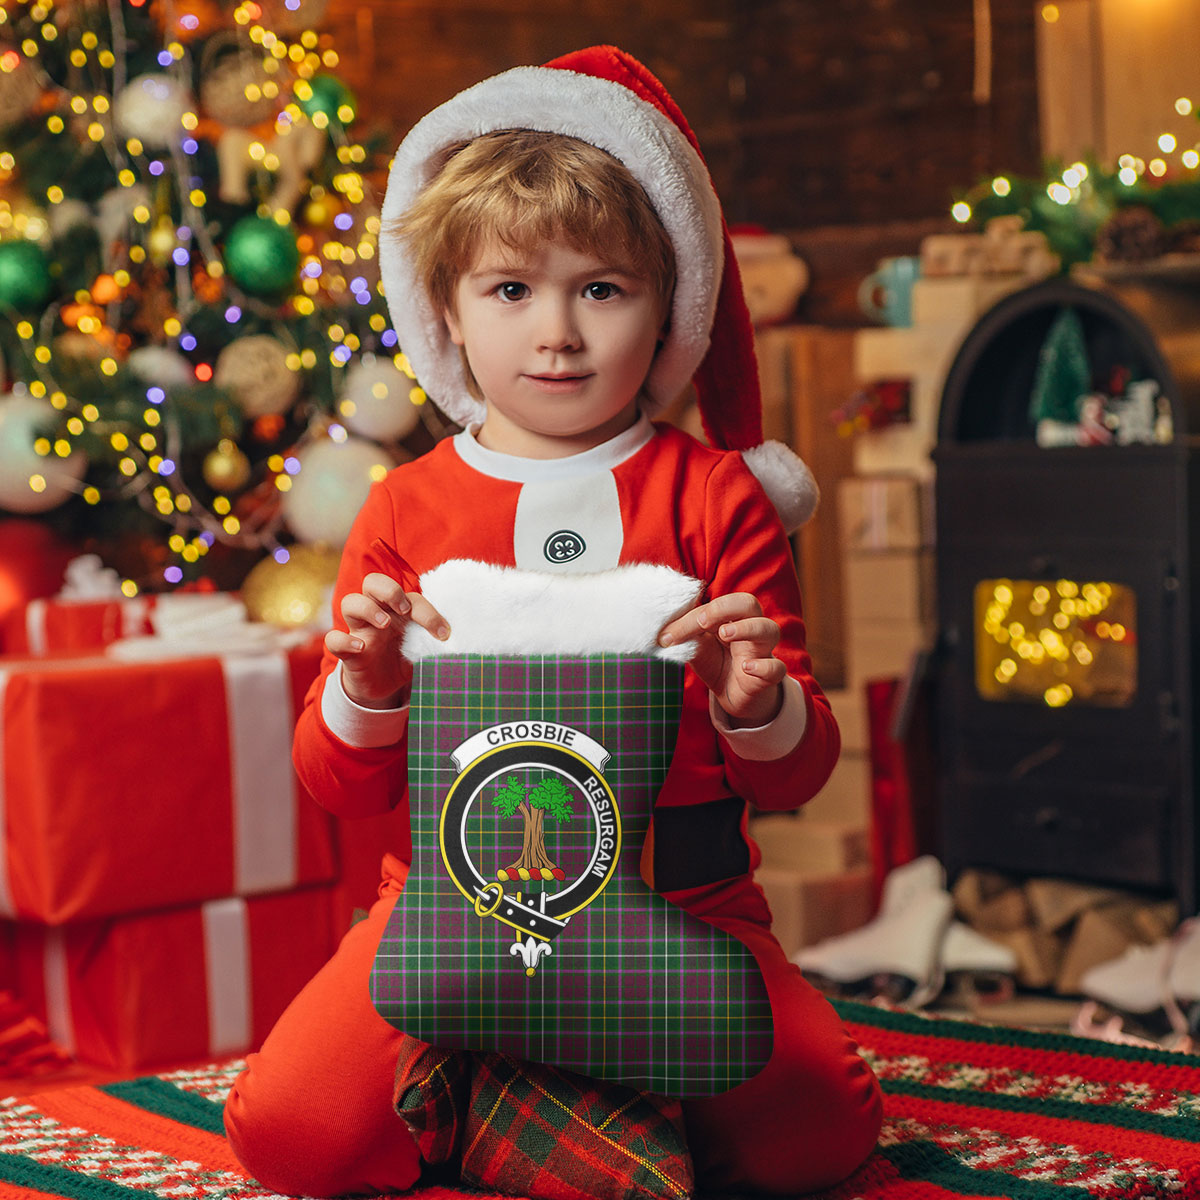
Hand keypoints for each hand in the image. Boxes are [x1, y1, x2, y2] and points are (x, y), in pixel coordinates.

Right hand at [324, 572, 448, 708]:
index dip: (428, 612)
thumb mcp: (423, 650)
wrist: (384, 689)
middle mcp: (377, 614)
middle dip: (389, 590)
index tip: (443, 634)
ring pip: (350, 602)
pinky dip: (343, 640)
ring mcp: (359, 631)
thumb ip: (436, 643)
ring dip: (368, 608)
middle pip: (373, 582)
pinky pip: (333, 639)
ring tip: (385, 624)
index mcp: (398, 610)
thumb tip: (461, 643)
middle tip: (404, 610)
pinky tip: (361, 648)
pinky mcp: (346, 652)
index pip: (410, 596)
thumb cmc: (405, 659)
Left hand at [658, 592, 785, 726]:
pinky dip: (764, 666)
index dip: (692, 616)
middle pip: (749, 603)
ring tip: (725, 634)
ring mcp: (762, 651)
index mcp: (731, 617)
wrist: (734, 696)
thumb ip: (685, 636)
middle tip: (702, 622)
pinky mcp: (769, 676)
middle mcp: (750, 628)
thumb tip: (661, 631)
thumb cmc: (717, 663)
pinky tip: (746, 667)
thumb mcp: (697, 648)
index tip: (668, 635)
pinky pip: (776, 668)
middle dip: (724, 608)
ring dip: (747, 628)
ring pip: (769, 629)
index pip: (716, 605)